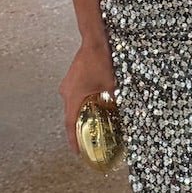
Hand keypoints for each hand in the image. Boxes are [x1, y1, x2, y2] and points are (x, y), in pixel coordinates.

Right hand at [59, 40, 116, 155]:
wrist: (95, 40)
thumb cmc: (101, 62)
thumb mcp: (112, 85)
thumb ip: (115, 101)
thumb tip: (125, 113)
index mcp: (73, 97)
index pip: (70, 124)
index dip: (72, 140)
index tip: (76, 151)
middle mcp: (67, 92)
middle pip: (70, 115)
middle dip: (78, 128)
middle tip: (86, 139)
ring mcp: (68, 83)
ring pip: (73, 104)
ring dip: (80, 113)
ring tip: (91, 122)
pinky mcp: (72, 77)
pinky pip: (75, 94)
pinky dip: (82, 102)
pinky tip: (93, 103)